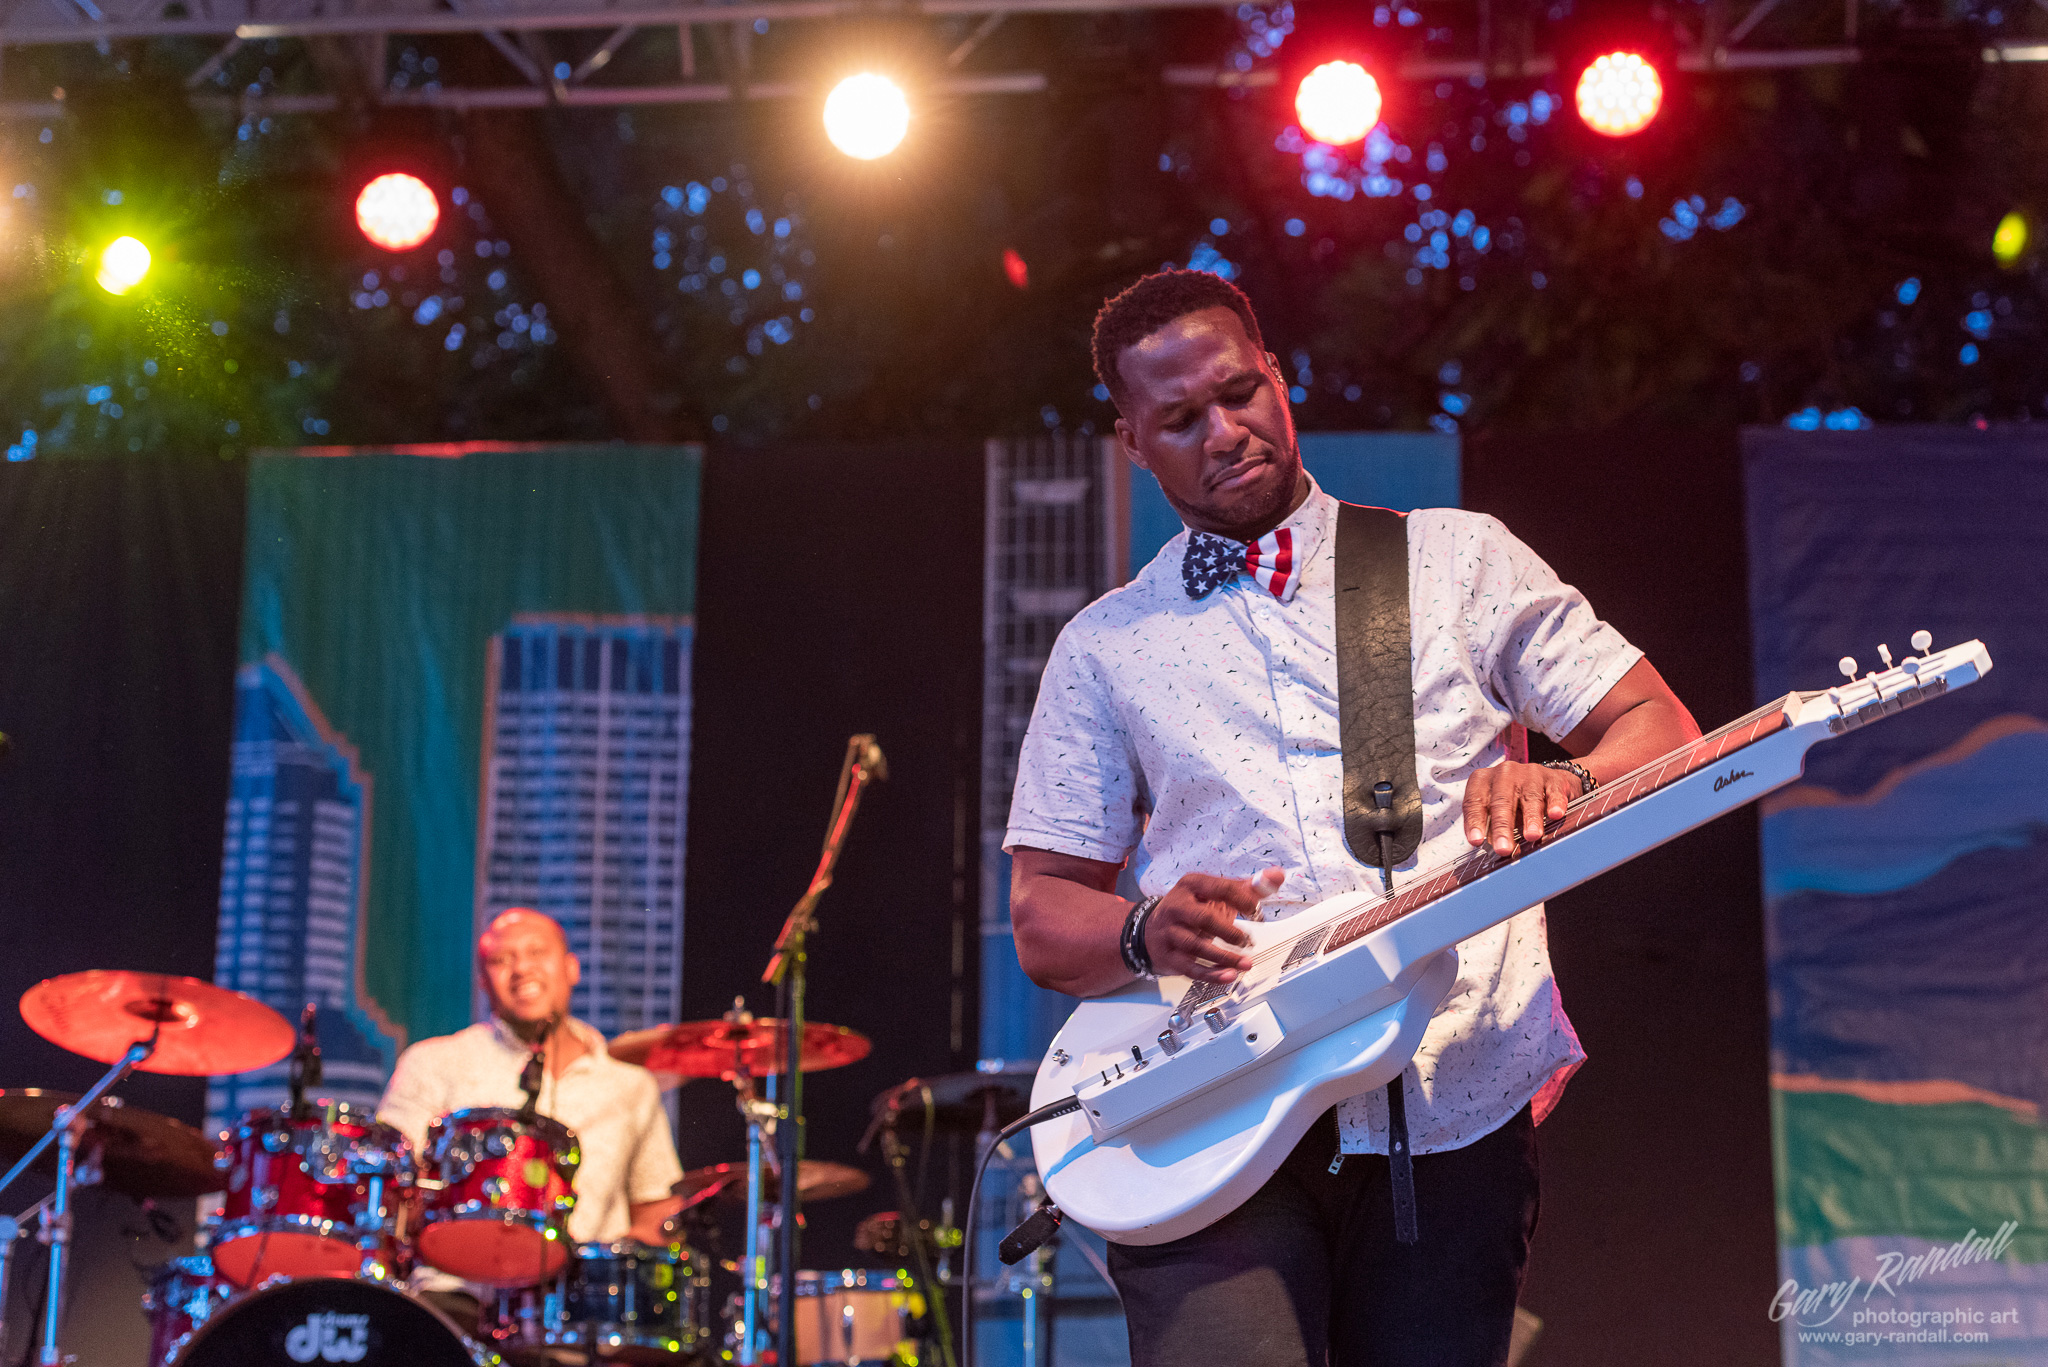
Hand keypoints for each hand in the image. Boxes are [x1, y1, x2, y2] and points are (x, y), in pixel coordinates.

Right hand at [1143, 868, 1282, 983]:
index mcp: (1191, 885)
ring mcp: (1170, 932)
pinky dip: (1211, 974)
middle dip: (1229, 931)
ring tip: (1246, 962)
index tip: (1256, 912)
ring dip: (1224, 957)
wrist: (1152, 931)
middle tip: (1248, 940)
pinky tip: (1229, 976)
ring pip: (1196, 946)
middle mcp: (1177, 906)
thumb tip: (1276, 876)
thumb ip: (1248, 887)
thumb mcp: (1216, 894)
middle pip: (1204, 918)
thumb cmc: (1192, 910)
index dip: (1242, 901)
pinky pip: (1190, 968)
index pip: (1220, 889)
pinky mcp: (1168, 955)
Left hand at [1462, 761, 1579, 855]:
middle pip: (1501, 802)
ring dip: (1530, 818)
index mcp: (1483, 780)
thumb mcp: (1495, 809)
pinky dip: (1555, 803)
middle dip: (1502, 827)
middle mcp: (1504, 773)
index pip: (1475, 802)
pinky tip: (1555, 815)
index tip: (1476, 841)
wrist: (1548, 783)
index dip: (1475, 822)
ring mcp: (1530, 774)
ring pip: (1529, 798)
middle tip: (1503, 849)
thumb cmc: (1514, 801)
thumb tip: (1487, 848)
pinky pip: (1554, 791)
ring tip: (1531, 836)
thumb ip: (1489, 826)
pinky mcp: (1553, 779)